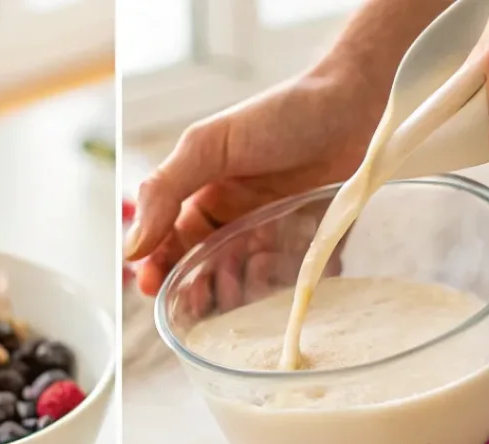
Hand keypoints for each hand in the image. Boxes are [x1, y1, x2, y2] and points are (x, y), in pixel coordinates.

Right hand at [125, 72, 383, 295]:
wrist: (356, 103)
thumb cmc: (281, 116)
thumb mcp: (208, 145)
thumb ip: (164, 191)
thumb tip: (131, 248)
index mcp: (204, 207)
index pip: (169, 252)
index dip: (158, 273)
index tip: (153, 287)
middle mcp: (236, 232)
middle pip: (204, 281)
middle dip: (200, 291)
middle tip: (209, 287)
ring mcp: (273, 247)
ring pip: (244, 294)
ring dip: (239, 293)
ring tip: (249, 268)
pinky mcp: (311, 258)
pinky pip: (291, 291)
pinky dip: (283, 291)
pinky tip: (284, 266)